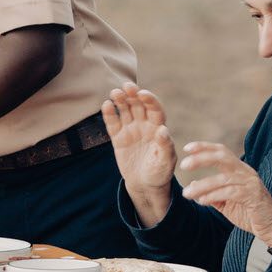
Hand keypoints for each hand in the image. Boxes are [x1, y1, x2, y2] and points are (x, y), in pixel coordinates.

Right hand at [103, 82, 175, 224]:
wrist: (145, 185)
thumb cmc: (160, 172)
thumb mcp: (165, 161)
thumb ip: (165, 146)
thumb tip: (163, 130)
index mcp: (158, 127)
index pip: (155, 109)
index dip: (150, 100)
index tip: (143, 94)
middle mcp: (144, 125)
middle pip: (138, 105)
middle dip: (133, 94)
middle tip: (127, 86)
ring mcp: (130, 130)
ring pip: (124, 110)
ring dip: (120, 100)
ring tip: (115, 93)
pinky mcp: (118, 138)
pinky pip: (113, 123)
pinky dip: (109, 114)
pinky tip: (106, 105)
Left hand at [180, 141, 271, 244]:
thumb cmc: (250, 213)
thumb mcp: (226, 202)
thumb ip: (212, 193)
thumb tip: (192, 186)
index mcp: (239, 170)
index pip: (221, 151)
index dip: (204, 147)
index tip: (186, 148)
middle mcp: (246, 172)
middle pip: (222, 157)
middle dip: (202, 158)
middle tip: (184, 164)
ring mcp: (250, 183)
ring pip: (223, 178)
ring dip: (202, 185)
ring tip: (187, 193)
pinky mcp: (253, 196)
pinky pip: (230, 193)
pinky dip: (214, 196)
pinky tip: (202, 201)